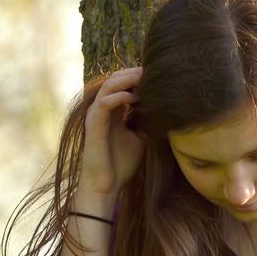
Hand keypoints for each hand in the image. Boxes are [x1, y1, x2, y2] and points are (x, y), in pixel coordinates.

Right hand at [80, 65, 146, 195]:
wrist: (107, 185)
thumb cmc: (121, 165)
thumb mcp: (140, 140)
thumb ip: (145, 124)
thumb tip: (162, 113)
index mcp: (113, 111)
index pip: (123, 85)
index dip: (137, 78)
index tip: (157, 76)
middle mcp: (103, 109)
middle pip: (115, 79)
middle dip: (133, 73)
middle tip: (152, 70)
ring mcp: (96, 114)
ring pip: (108, 86)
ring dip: (126, 79)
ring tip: (143, 77)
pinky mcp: (93, 123)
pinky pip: (105, 102)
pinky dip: (119, 97)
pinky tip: (134, 97)